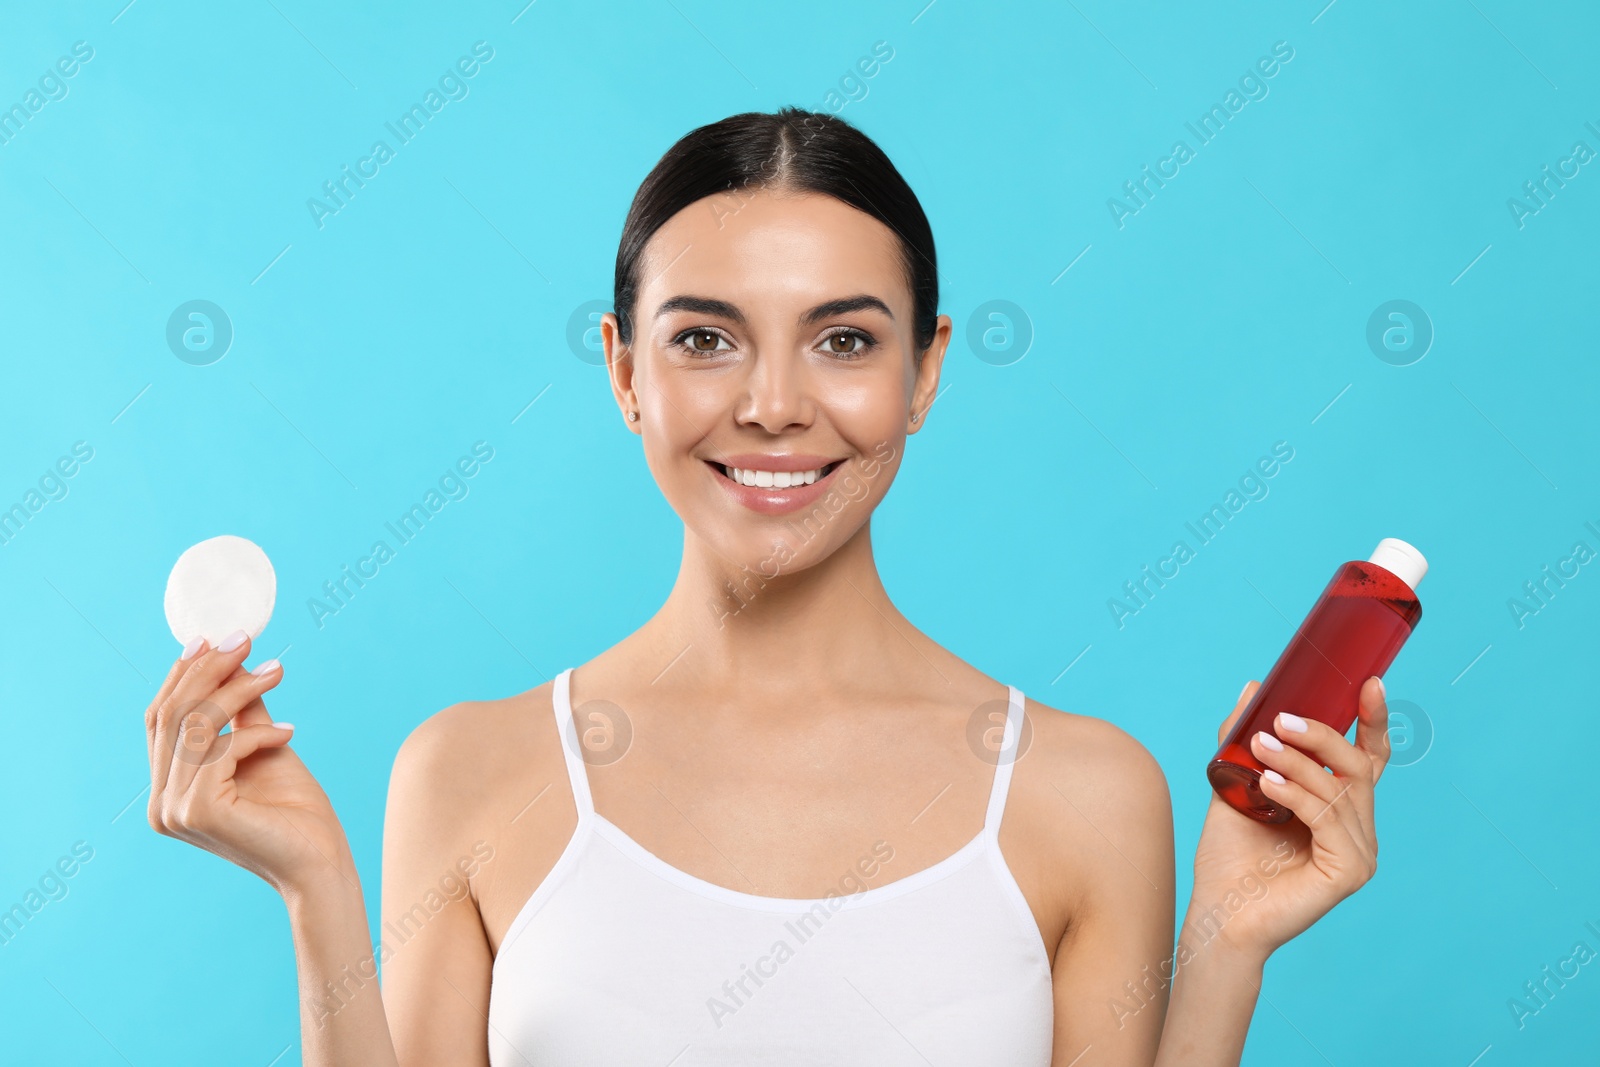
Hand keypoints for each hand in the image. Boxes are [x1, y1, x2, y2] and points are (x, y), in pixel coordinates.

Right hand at [145, 632, 354, 897]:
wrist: (319, 863)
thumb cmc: (295, 811)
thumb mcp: (261, 747)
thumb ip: (241, 712)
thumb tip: (235, 662)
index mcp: (166, 792)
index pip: (159, 721)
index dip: (181, 676)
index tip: (212, 638)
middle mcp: (160, 805)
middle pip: (171, 715)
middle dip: (208, 670)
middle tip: (247, 641)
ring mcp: (173, 810)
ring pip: (195, 724)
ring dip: (239, 690)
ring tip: (277, 672)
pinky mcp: (198, 810)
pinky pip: (222, 747)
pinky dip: (257, 732)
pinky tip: (290, 734)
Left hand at [1187, 677, 1389, 960]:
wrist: (1218, 914)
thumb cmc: (1229, 857)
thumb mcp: (1236, 786)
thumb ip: (1246, 740)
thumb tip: (1254, 688)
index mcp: (1339, 809)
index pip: (1368, 758)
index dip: (1372, 720)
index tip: (1368, 681)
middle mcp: (1358, 829)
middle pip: (1356, 766)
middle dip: (1320, 735)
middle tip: (1278, 719)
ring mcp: (1359, 853)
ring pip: (1338, 788)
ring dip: (1296, 762)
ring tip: (1258, 747)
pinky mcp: (1349, 872)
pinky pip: (1327, 818)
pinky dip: (1296, 794)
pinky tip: (1266, 785)